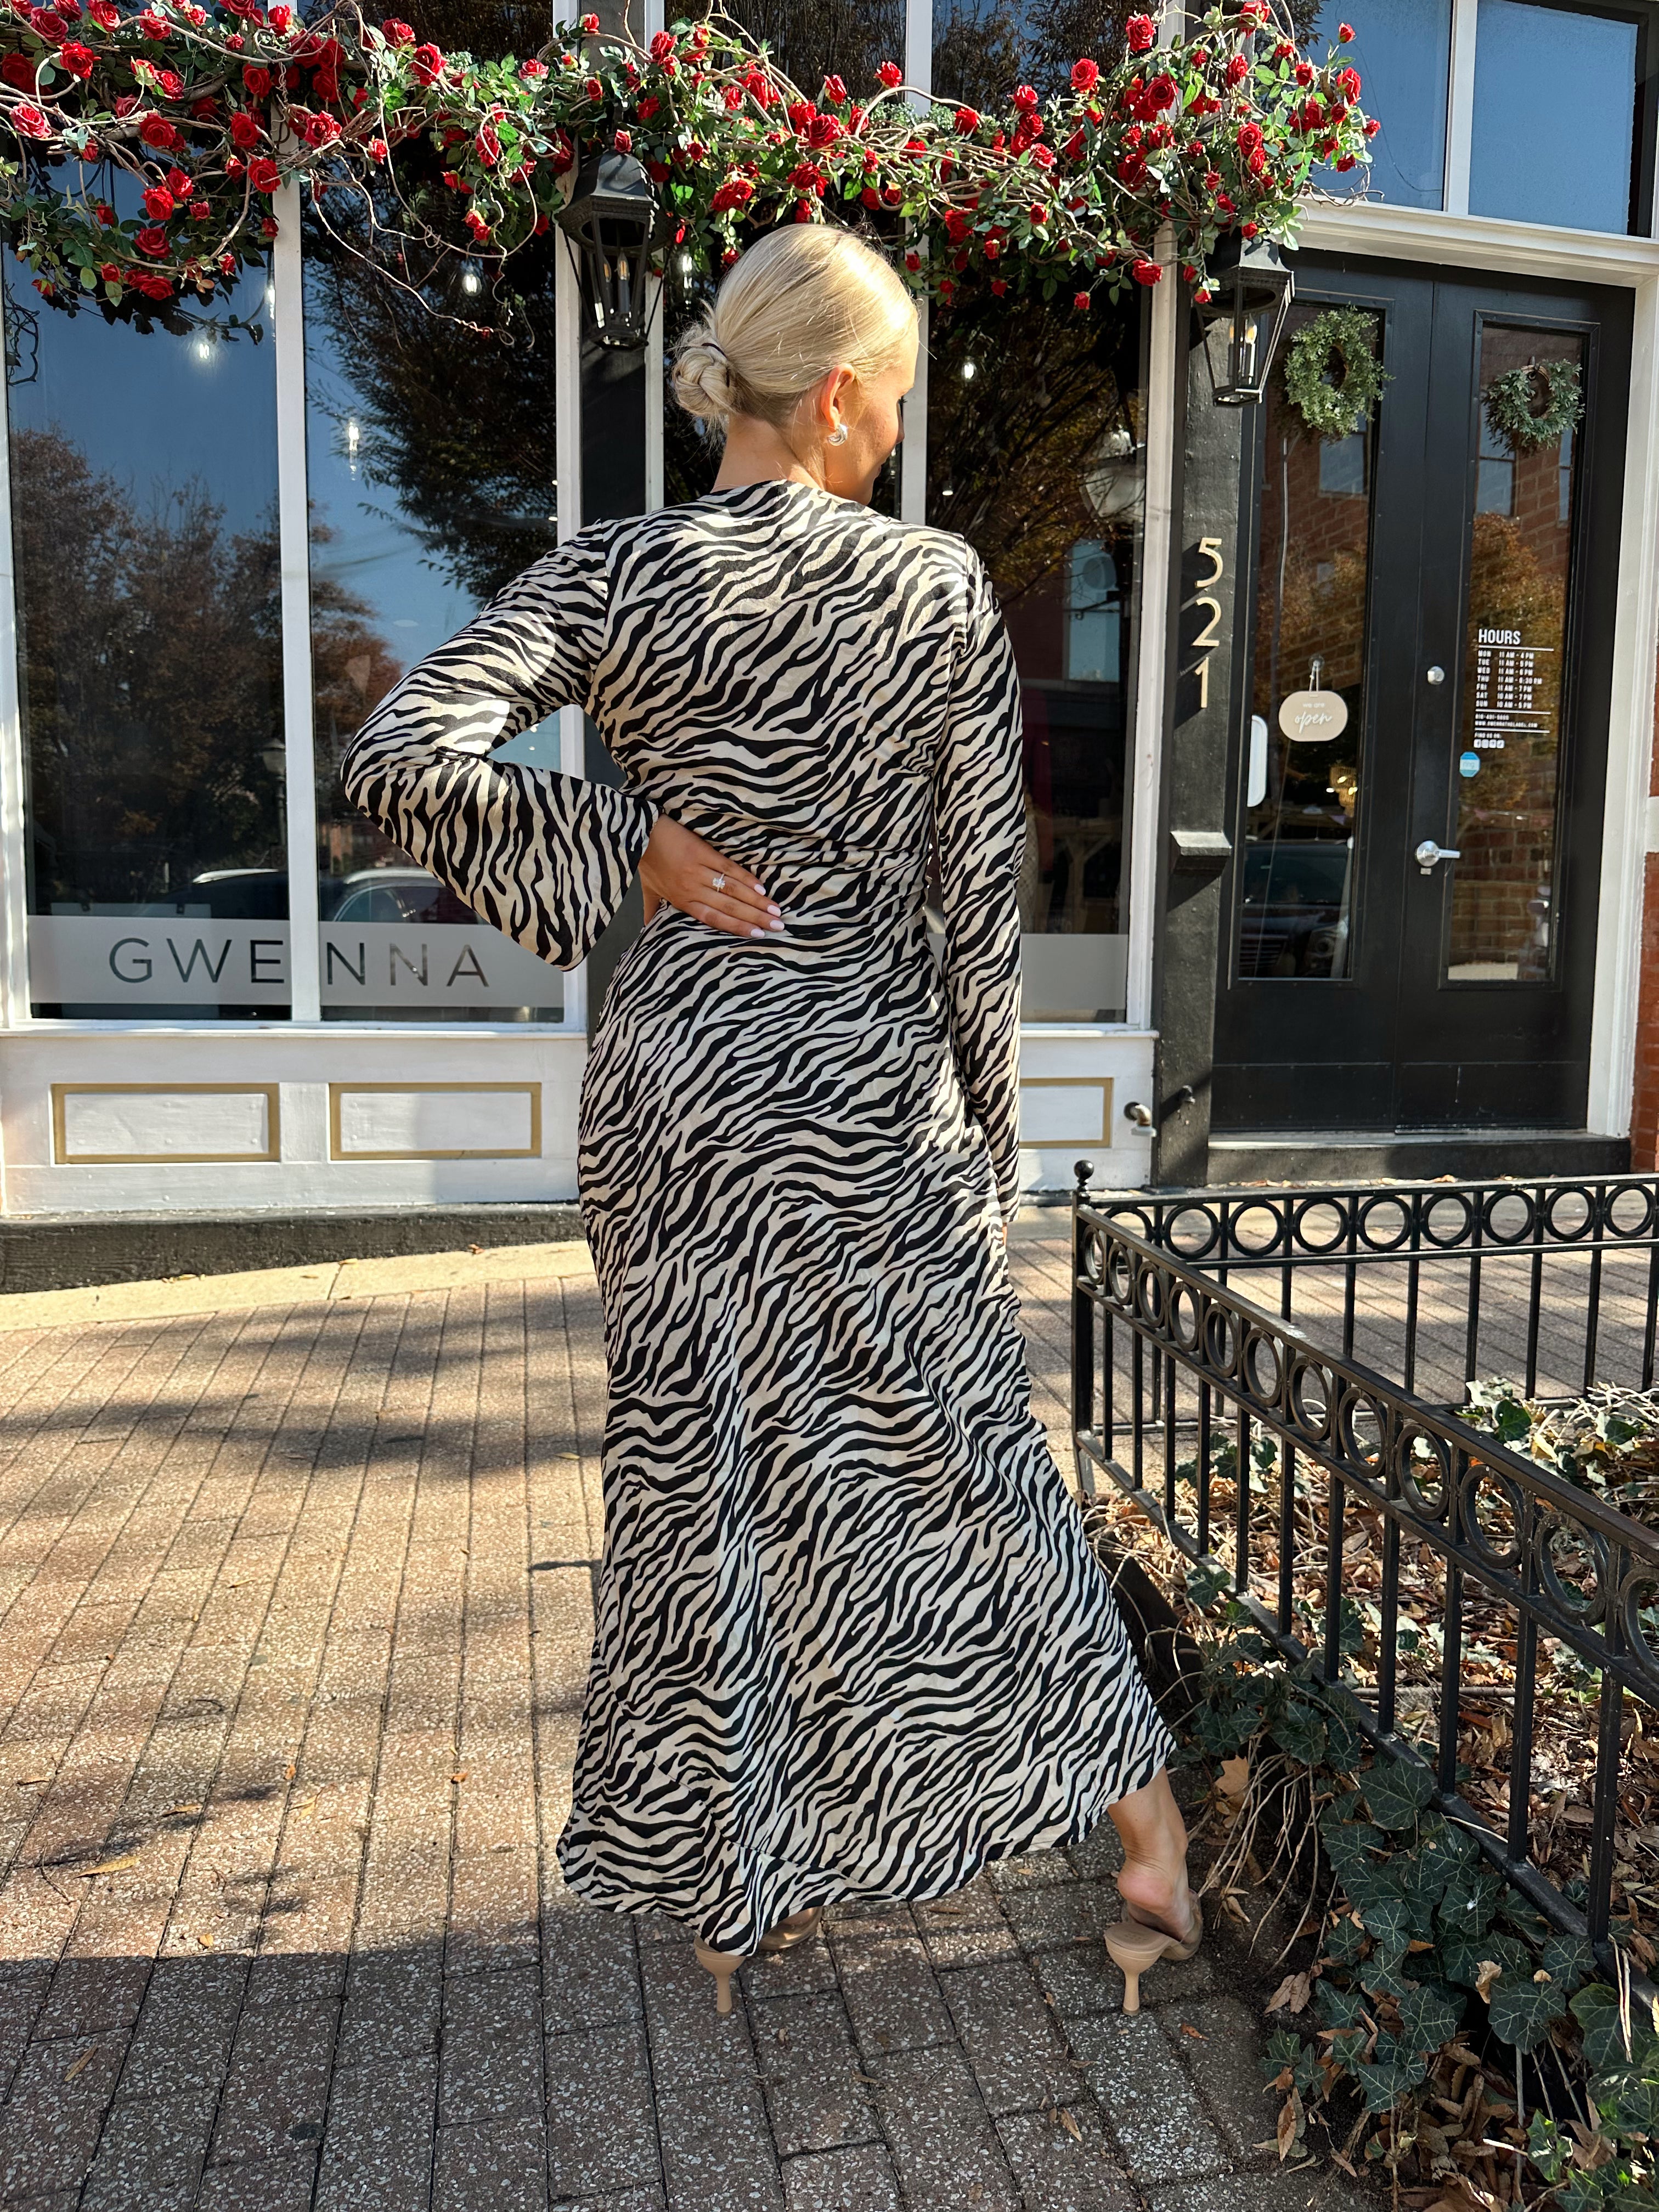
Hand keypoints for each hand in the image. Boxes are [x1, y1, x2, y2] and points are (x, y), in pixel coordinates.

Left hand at [639, 814, 782, 939]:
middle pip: (728, 908)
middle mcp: (691, 890)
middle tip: (777, 926)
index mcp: (681, 901)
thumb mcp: (648, 889)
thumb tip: (648, 928)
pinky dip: (744, 878)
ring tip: (775, 909)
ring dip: (755, 901)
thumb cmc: (645, 860)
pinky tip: (760, 887)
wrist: (638, 833)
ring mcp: (697, 871)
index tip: (758, 934)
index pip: (714, 919)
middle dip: (755, 918)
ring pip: (731, 891)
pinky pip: (727, 868)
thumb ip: (652, 909)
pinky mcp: (701, 852)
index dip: (737, 927)